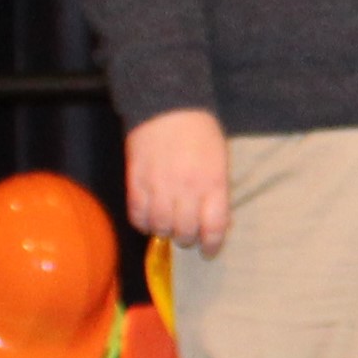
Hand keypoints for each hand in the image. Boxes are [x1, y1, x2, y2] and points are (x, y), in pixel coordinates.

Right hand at [126, 109, 231, 254]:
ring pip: (160, 227)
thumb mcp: (220, 160)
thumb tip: (216, 222)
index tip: (210, 251)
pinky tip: (148, 220)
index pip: (214, 227)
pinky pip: (137, 215)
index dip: (212, 244)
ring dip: (165, 233)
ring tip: (168, 227)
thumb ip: (218, 191)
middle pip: (186, 231)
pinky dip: (143, 223)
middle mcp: (187, 189)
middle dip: (188, 239)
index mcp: (213, 183)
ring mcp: (159, 186)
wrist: (168, 107)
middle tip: (187, 237)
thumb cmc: (200, 132)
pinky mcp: (136, 182)